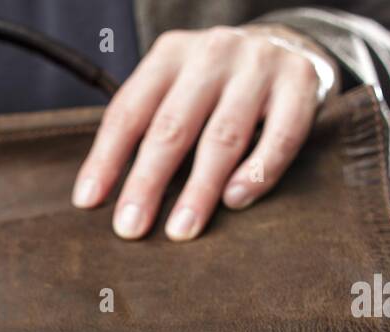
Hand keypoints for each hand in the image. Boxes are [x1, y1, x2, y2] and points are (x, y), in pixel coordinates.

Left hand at [72, 26, 335, 240]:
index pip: (129, 111)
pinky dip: (257, 172)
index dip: (106, 158)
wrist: (289, 44)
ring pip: (223, 135)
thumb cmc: (216, 85)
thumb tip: (102, 196)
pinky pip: (280, 136)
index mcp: (170, 56)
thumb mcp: (176, 89)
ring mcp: (259, 67)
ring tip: (181, 230)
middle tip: (130, 228)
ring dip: (199, 188)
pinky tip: (235, 201)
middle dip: (147, 182)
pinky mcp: (301, 84)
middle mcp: (212, 55)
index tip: (88, 202)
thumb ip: (147, 128)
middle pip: (172, 126)